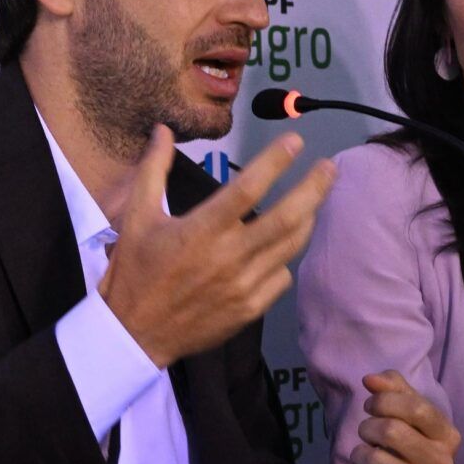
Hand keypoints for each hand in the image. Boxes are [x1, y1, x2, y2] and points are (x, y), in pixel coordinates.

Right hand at [98, 127, 336, 367]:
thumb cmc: (134, 271)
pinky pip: (281, 277)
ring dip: (307, 219)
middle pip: (286, 218)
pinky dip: (285, 257)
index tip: (295, 142)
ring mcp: (243, 286)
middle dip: (314, 189)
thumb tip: (163, 130)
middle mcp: (229, 257)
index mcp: (202, 230)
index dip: (275, 161)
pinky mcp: (249, 309)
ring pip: (290, 246)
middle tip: (330, 168)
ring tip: (314, 199)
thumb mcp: (135, 216)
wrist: (134, 334)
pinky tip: (281, 247)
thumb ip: (153, 170)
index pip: (248, 187)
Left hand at [351, 370, 457, 463]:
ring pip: (374, 460)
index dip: (384, 401)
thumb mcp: (407, 416)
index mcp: (448, 435)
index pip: (416, 407)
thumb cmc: (407, 450)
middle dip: (368, 428)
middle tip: (367, 434)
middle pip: (391, 431)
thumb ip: (393, 389)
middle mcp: (444, 463)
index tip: (370, 405)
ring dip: (359, 455)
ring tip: (365, 457)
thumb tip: (370, 379)